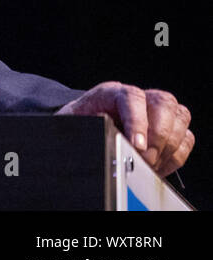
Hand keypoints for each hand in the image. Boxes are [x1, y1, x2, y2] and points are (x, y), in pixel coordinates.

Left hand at [56, 82, 193, 175]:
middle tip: (145, 159)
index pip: (132, 97)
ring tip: (150, 164)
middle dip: (158, 135)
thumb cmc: (79, 124)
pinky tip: (158, 166)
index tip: (136, 145)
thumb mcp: (73, 124)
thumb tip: (101, 125)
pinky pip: (186, 138)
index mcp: (111, 92)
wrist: (83, 128)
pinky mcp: (170, 128)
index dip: (137, 121)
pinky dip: (175, 155)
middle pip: (163, 103)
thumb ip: (85, 125)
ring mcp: (157, 110)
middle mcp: (139, 97)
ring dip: (169, 146)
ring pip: (180, 117)